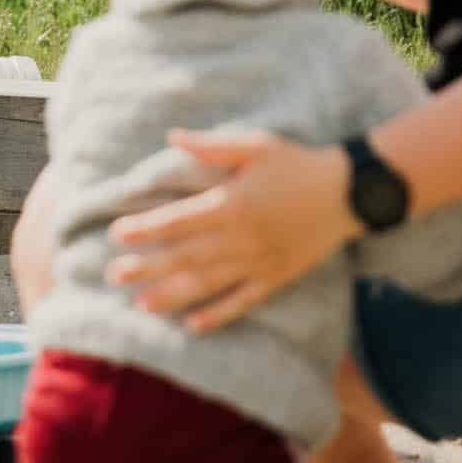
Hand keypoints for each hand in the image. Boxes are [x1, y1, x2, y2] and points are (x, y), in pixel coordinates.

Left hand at [104, 130, 355, 333]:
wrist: (349, 193)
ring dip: (171, 295)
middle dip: (146, 267)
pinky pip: (243, 302)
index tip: (115, 234)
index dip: (144, 229)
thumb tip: (170, 136)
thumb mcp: (254, 145)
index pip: (178, 220)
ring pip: (207, 284)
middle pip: (184, 257)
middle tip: (112, 276)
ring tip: (141, 305)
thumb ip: (210, 146)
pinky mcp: (276, 278)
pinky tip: (193, 326)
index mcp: (232, 204)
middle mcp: (241, 238)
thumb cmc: (297, 163)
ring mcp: (258, 262)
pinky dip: (218, 316)